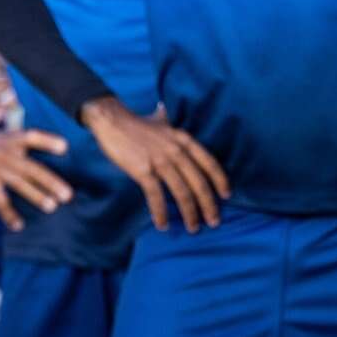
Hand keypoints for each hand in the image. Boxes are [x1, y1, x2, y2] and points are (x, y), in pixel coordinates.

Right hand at [0, 129, 72, 230]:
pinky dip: (9, 215)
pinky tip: (18, 225)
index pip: (32, 137)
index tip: (65, 148)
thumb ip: (18, 144)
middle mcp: (4, 153)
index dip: (48, 142)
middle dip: (51, 181)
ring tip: (51, 207)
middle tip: (67, 195)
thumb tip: (47, 155)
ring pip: (19, 183)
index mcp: (10, 139)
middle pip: (32, 168)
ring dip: (36, 195)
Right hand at [80, 97, 228, 232]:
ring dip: (189, 214)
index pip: (209, 163)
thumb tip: (164, 109)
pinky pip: (156, 196)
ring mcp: (160, 161)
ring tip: (192, 227)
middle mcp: (176, 151)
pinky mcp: (143, 170)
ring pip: (182, 193)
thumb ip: (166, 119)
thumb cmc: (134, 122)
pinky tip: (162, 224)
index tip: (226, 196)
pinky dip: (160, 213)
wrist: (111, 120)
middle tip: (213, 222)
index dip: (220, 181)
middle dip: (208, 206)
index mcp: (183, 139)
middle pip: (199, 183)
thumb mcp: (159, 119)